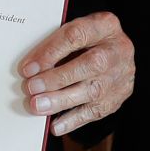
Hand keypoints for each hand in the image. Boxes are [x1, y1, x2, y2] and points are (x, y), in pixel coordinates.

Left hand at [18, 10, 135, 133]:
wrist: (116, 52)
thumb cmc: (88, 40)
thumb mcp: (76, 31)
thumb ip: (57, 44)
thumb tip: (30, 69)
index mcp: (105, 25)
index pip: (76, 35)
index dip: (50, 52)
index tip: (28, 67)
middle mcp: (118, 50)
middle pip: (89, 64)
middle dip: (56, 78)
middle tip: (31, 88)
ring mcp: (121, 75)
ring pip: (93, 91)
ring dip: (61, 100)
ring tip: (38, 106)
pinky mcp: (118, 97)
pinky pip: (96, 111)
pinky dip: (73, 120)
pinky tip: (55, 125)